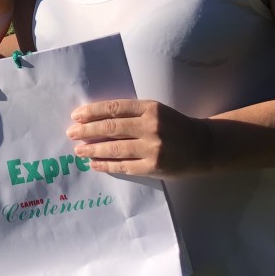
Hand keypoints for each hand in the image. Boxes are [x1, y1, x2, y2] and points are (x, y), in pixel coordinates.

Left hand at [66, 99, 207, 180]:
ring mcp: (152, 148)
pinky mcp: (153, 167)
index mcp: (150, 108)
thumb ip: (132, 114)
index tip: (76, 115)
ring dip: (92, 149)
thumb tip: (97, 120)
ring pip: (114, 148)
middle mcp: (151, 126)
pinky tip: (94, 164)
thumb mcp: (156, 111)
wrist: (203, 146)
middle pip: (110, 127)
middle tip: (71, 133)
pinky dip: (106, 165)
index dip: (92, 112)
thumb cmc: (175, 126)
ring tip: (78, 151)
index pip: (114, 108)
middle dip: (87, 130)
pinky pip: (123, 166)